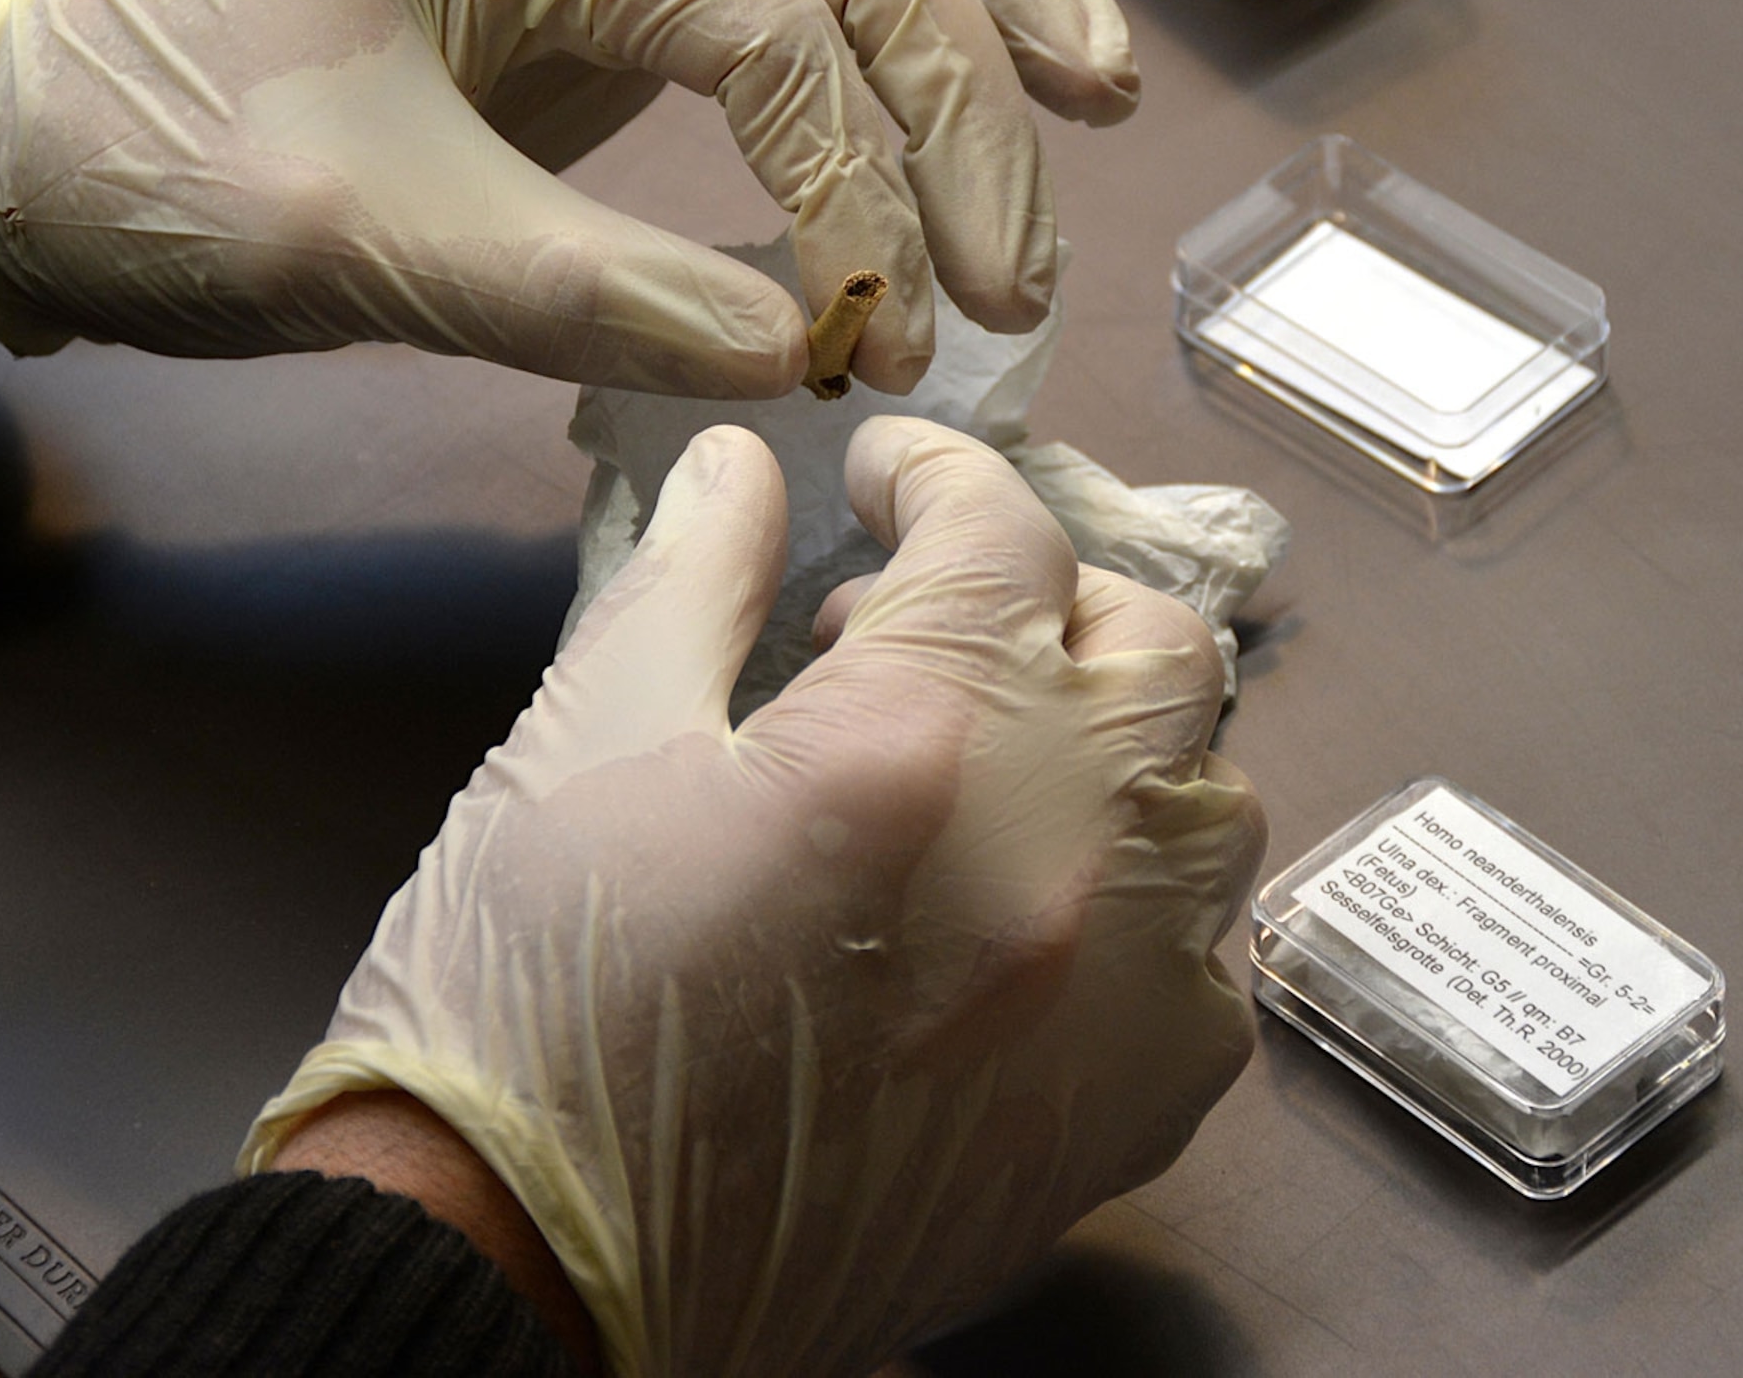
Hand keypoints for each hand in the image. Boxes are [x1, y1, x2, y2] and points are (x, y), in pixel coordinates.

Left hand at [0, 0, 1139, 394]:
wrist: (19, 135)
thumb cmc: (151, 168)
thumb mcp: (351, 244)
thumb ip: (579, 294)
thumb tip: (793, 355)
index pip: (761, 5)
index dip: (852, 173)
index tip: (881, 332)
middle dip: (960, 98)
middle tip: (1015, 279)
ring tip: (1096, 103)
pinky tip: (986, 73)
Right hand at [240, 416, 1263, 1377]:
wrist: (528, 1274)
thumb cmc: (532, 995)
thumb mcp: (585, 737)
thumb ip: (695, 579)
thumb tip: (745, 468)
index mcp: (921, 735)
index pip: (1000, 532)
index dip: (939, 476)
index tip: (884, 484)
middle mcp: (1062, 853)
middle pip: (1156, 648)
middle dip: (1051, 600)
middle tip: (929, 624)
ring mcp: (1112, 999)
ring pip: (1214, 802)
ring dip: (1121, 750)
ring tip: (992, 769)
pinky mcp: (1121, 1126)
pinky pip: (1207, 979)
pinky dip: (1146, 922)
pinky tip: (1034, 928)